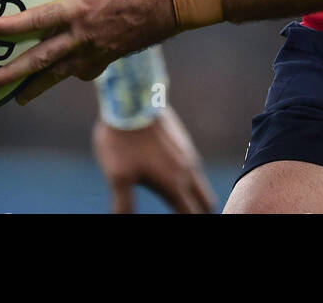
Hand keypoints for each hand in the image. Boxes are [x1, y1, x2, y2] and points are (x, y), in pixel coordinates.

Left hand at [0, 0, 176, 100]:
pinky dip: (69, 75)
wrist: (176, 0)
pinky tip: (63, 74)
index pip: (37, 20)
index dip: (10, 27)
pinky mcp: (109, 57)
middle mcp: (84, 35)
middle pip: (41, 60)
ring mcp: (97, 50)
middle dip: (12, 73)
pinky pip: (83, 71)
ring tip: (16, 98)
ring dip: (35, 86)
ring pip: (59, 73)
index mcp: (81, 8)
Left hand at [93, 107, 216, 213]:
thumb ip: (123, 206)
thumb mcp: (117, 177)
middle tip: (186, 214)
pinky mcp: (183, 140)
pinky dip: (189, 180)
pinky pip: (193, 167)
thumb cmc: (122, 141)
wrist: (131, 99)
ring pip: (200, 183)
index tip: (185, 223)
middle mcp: (188, 170)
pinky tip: (170, 176)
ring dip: (195, 196)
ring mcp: (188, 153)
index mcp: (174, 185)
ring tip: (180, 203)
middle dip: (200, 212)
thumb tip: (122, 222)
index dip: (192, 224)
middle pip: (205, 203)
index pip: (193, 216)